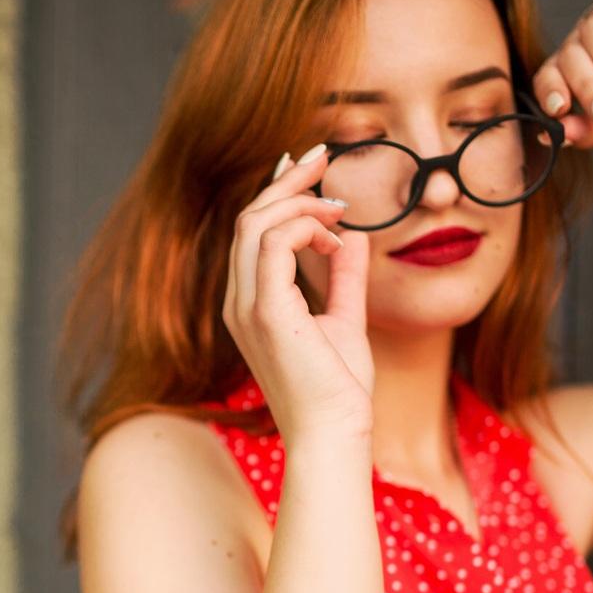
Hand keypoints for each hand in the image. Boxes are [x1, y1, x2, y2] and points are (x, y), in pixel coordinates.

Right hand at [221, 144, 375, 443]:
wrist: (333, 435)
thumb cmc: (338, 392)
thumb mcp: (345, 321)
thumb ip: (344, 278)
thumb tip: (353, 238)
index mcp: (251, 304)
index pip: (252, 233)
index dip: (278, 193)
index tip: (313, 169)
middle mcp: (240, 301)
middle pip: (249, 218)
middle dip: (287, 180)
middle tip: (324, 156)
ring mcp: (247, 306)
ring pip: (256, 223)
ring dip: (299, 200)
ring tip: (338, 203)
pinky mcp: (266, 311)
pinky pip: (274, 243)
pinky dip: (305, 227)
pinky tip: (335, 237)